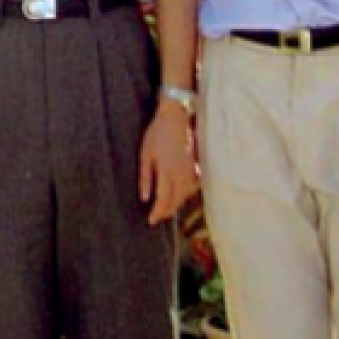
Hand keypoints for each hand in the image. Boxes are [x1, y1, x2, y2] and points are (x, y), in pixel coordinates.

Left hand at [137, 100, 197, 225]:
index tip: (150, 221)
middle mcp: (181, 176)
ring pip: (184, 196)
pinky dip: (184, 195)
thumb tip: (144, 198)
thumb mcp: (145, 154)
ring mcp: (190, 171)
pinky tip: (179, 195)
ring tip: (166, 209)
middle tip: (156, 218)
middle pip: (175, 201)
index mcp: (167, 173)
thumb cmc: (157, 134)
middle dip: (166, 212)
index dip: (157, 213)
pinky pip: (191, 187)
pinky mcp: (194, 166)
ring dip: (176, 205)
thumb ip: (145, 178)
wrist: (175, 117)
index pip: (163, 201)